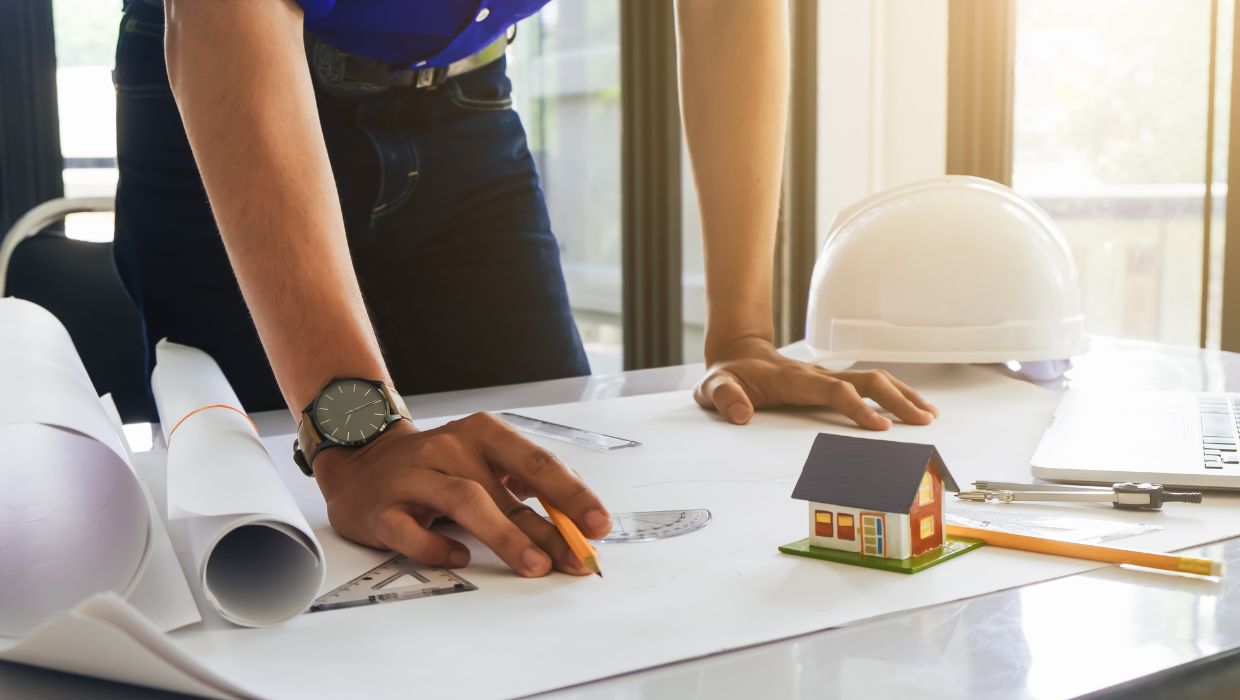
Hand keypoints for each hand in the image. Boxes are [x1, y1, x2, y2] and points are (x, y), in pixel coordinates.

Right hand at [313, 414, 611, 576]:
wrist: (362, 462)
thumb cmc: (439, 468)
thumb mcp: (484, 466)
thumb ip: (526, 492)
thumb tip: (576, 528)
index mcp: (482, 434)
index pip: (536, 463)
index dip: (572, 495)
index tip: (598, 524)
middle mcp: (449, 448)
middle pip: (505, 489)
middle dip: (547, 527)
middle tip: (576, 557)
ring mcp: (413, 477)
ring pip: (465, 502)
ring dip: (505, 535)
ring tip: (536, 565)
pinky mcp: (382, 509)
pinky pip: (411, 531)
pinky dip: (438, 546)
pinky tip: (460, 558)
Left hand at [695, 336, 938, 428]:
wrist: (736, 353)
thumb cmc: (728, 375)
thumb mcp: (713, 387)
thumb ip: (723, 397)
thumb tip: (740, 413)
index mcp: (794, 380)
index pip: (834, 392)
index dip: (858, 408)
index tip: (882, 427)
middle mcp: (817, 375)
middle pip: (866, 381)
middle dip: (897, 399)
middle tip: (923, 422)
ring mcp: (827, 377)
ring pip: (873, 379)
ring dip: (902, 394)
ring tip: (928, 415)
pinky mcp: (831, 382)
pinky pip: (867, 384)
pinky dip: (893, 393)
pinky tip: (910, 406)